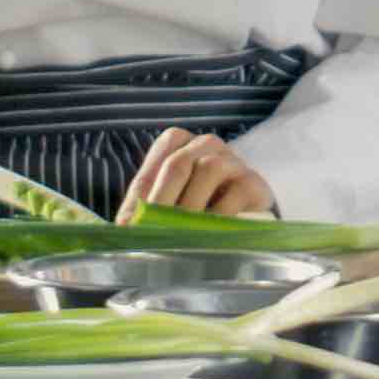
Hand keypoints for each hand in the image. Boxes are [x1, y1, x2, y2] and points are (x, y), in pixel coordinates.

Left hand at [123, 129, 275, 218]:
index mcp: (177, 144)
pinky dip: (219, 215)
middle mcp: (206, 145)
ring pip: (210, 169)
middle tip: (156, 232)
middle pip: (180, 162)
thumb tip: (124, 229)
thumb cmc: (186, 210)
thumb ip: (139, 210)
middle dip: (163, 201)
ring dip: (192, 205)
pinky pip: (236, 191)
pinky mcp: (254, 183)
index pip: (162, 152)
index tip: (136, 221)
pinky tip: (209, 234)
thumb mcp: (156, 206)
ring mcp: (233, 161)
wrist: (232, 222)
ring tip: (182, 233)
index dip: (148, 188)